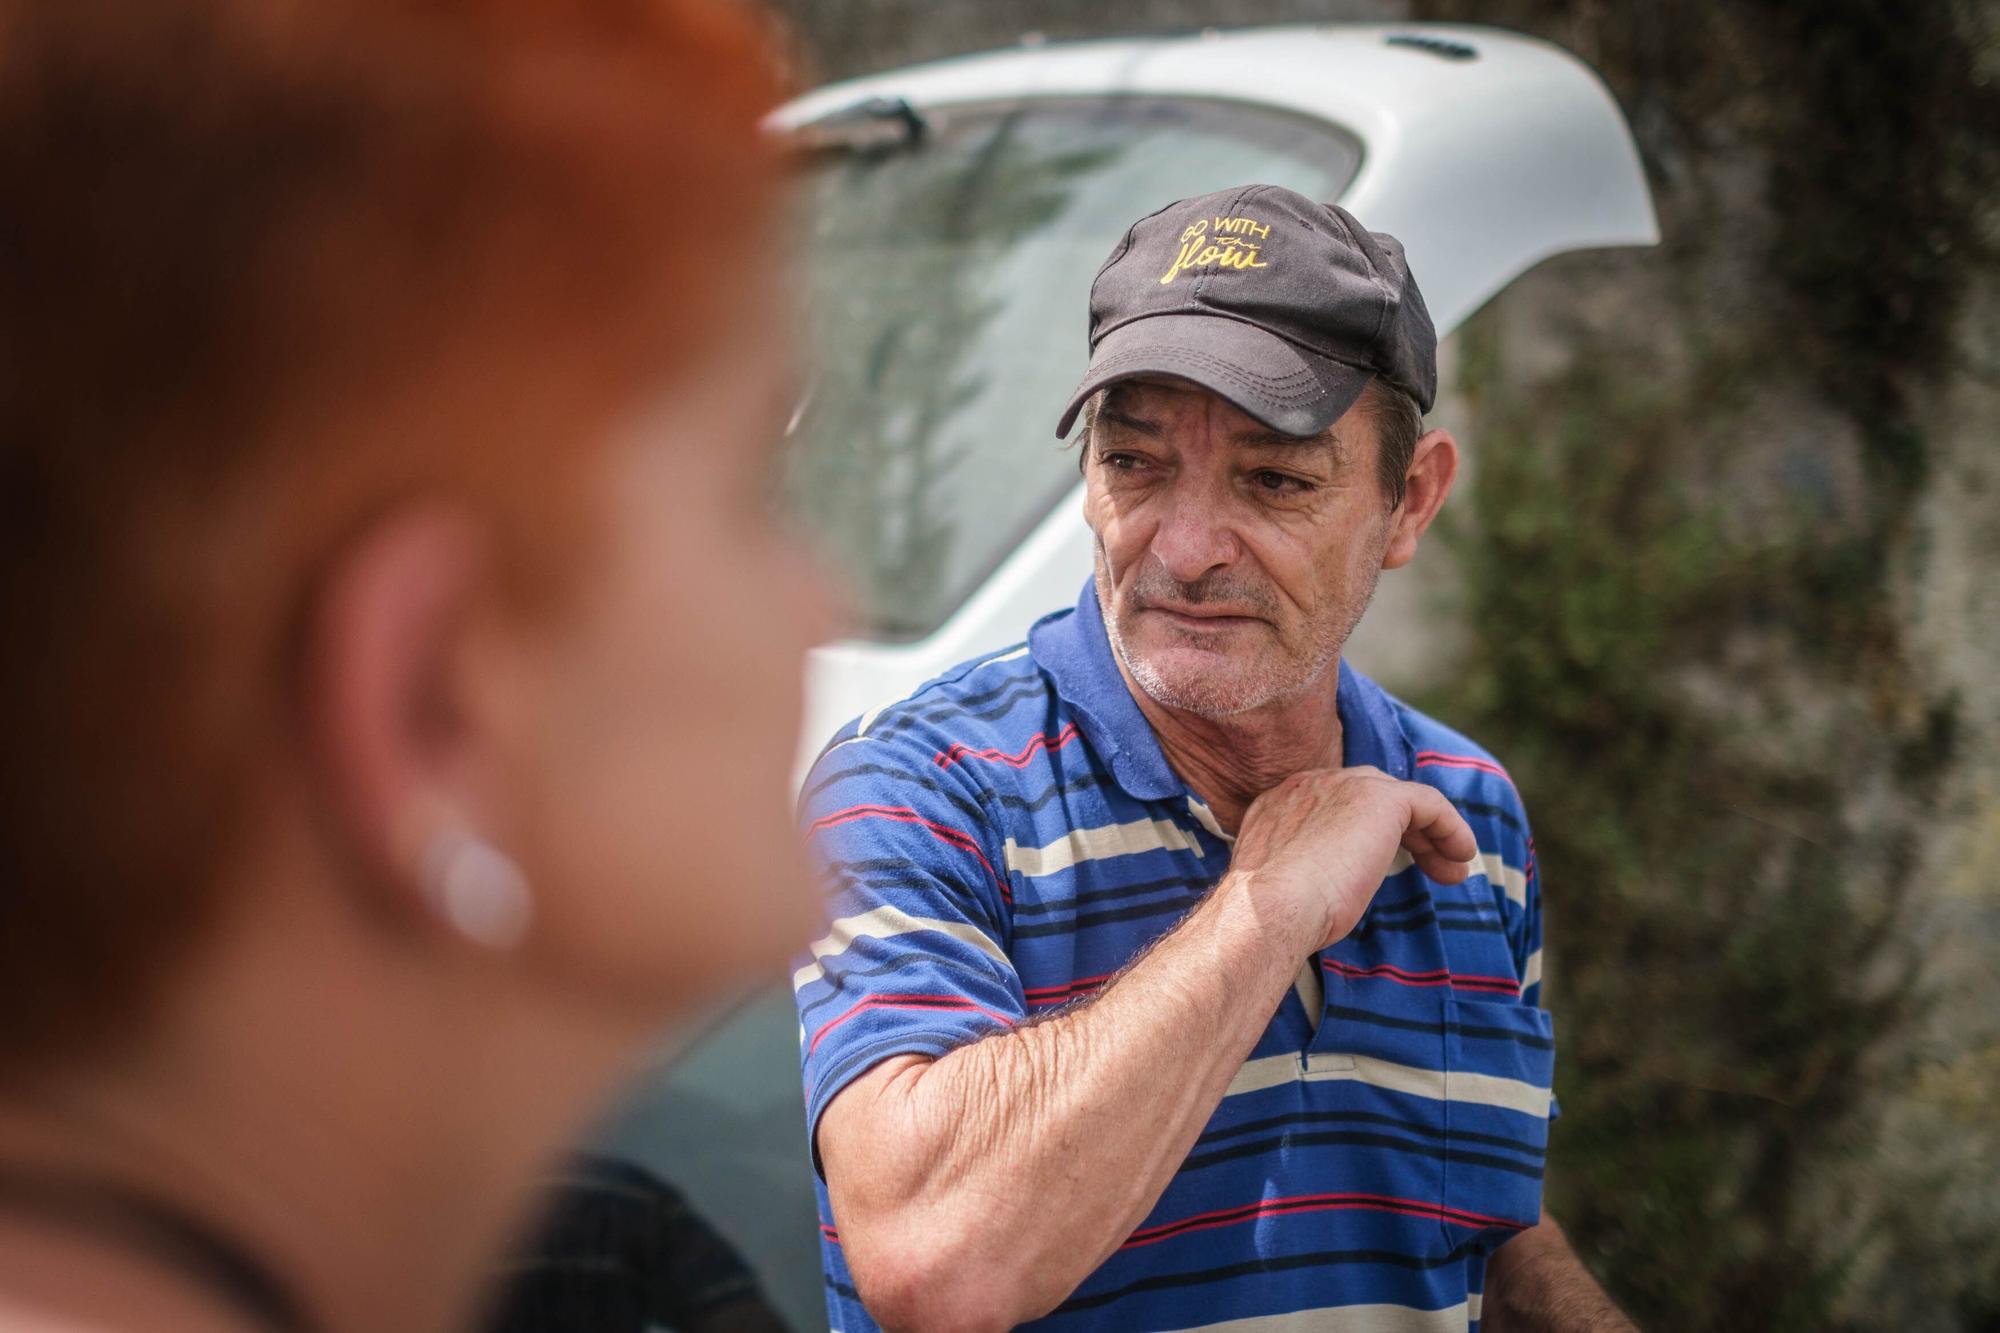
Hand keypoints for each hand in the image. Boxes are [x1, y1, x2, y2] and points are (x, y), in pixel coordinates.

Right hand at [1225, 766, 1476, 950]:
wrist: (1270, 910)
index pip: (1334, 804)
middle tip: (1428, 867)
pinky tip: (1462, 855)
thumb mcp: (1283, 887)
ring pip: (1401, 799)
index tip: (1383, 866)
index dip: (1365, 833)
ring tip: (1452, 870)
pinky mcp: (1379, 799)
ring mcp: (1343, 786)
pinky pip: (1428, 802)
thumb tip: (1329, 889)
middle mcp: (1309, 785)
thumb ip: (1302, 871)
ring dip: (1430, 835)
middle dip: (1402, 830)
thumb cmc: (1272, 916)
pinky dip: (1450, 826)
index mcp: (1280, 803)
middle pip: (1370, 795)